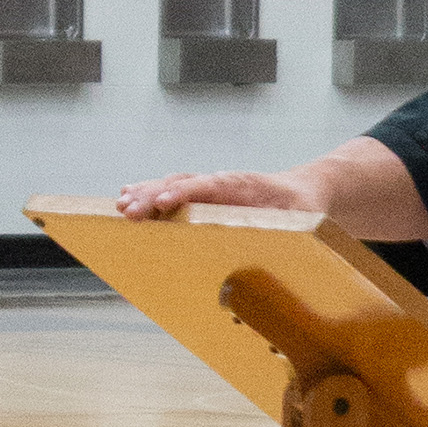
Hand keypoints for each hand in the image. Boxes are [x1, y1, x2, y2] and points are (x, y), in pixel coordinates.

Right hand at [115, 169, 322, 220]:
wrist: (302, 192)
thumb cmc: (303, 207)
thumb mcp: (307, 218)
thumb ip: (296, 228)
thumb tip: (288, 243)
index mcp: (245, 186)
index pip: (210, 186)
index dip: (186, 193)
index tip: (165, 203)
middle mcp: (221, 184)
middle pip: (182, 184)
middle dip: (153, 195)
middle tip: (128, 209)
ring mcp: (209, 188)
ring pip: (171, 185)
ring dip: (145, 194)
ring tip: (120, 205)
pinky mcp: (203, 196)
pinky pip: (172, 192)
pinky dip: (148, 195)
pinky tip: (126, 200)